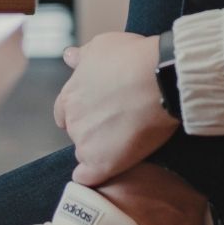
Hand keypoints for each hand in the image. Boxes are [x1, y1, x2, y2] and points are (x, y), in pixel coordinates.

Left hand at [53, 30, 178, 185]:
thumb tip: (68, 56)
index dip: (82, 113)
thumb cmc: (134, 57)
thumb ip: (83, 56)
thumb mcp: (103, 46)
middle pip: (76, 132)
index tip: (100, 112)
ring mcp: (85, 142)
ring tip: (127, 140)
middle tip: (119, 123)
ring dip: (101, 150)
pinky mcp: (102, 162)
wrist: (160, 77)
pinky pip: (89, 177)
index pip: (63, 113)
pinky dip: (95, 176)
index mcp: (70, 95)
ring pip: (86, 154)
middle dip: (93, 129)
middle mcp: (72, 120)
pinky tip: (107, 171)